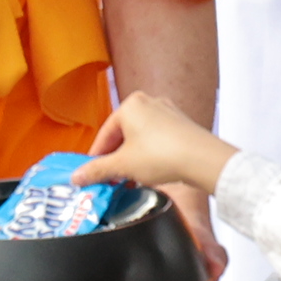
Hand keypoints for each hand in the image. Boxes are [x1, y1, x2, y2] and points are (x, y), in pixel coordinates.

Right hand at [77, 92, 237, 202]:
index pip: (105, 134)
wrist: (203, 159)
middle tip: (110, 178)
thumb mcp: (123, 165)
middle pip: (123, 135)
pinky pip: (158, 140)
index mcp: (131, 105)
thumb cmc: (163, 154)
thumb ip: (97, 170)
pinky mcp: (182, 125)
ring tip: (130, 178)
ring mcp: (168, 112)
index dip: (96, 157)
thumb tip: (78, 176)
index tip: (90, 173)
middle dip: (116, 158)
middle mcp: (150, 103)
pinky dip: (150, 155)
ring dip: (133, 158)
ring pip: (141, 138)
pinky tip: (151, 172)